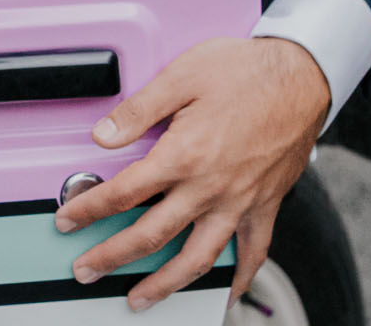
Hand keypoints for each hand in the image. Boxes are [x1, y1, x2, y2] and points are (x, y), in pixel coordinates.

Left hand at [53, 36, 329, 308]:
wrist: (302, 77)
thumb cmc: (245, 71)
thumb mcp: (181, 75)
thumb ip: (138, 110)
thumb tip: (102, 135)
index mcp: (185, 154)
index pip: (124, 193)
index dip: (90, 209)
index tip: (68, 219)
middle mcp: (211, 187)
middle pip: (151, 234)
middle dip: (111, 257)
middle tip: (84, 270)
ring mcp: (239, 202)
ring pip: (197, 257)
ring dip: (164, 283)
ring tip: (138, 299)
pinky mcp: (266, 205)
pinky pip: (253, 253)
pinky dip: (239, 279)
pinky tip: (225, 293)